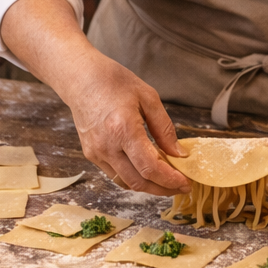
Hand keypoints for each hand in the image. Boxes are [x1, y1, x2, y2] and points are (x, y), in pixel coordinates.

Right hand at [69, 54, 187, 195]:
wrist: (82, 78)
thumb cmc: (115, 82)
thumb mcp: (149, 98)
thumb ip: (165, 128)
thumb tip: (179, 154)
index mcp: (123, 129)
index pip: (150, 167)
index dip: (170, 180)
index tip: (186, 183)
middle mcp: (107, 146)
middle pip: (139, 182)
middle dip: (163, 188)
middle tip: (180, 186)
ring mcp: (96, 153)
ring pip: (126, 182)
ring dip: (148, 186)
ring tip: (167, 181)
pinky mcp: (91, 154)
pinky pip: (115, 175)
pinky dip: (133, 177)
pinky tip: (146, 171)